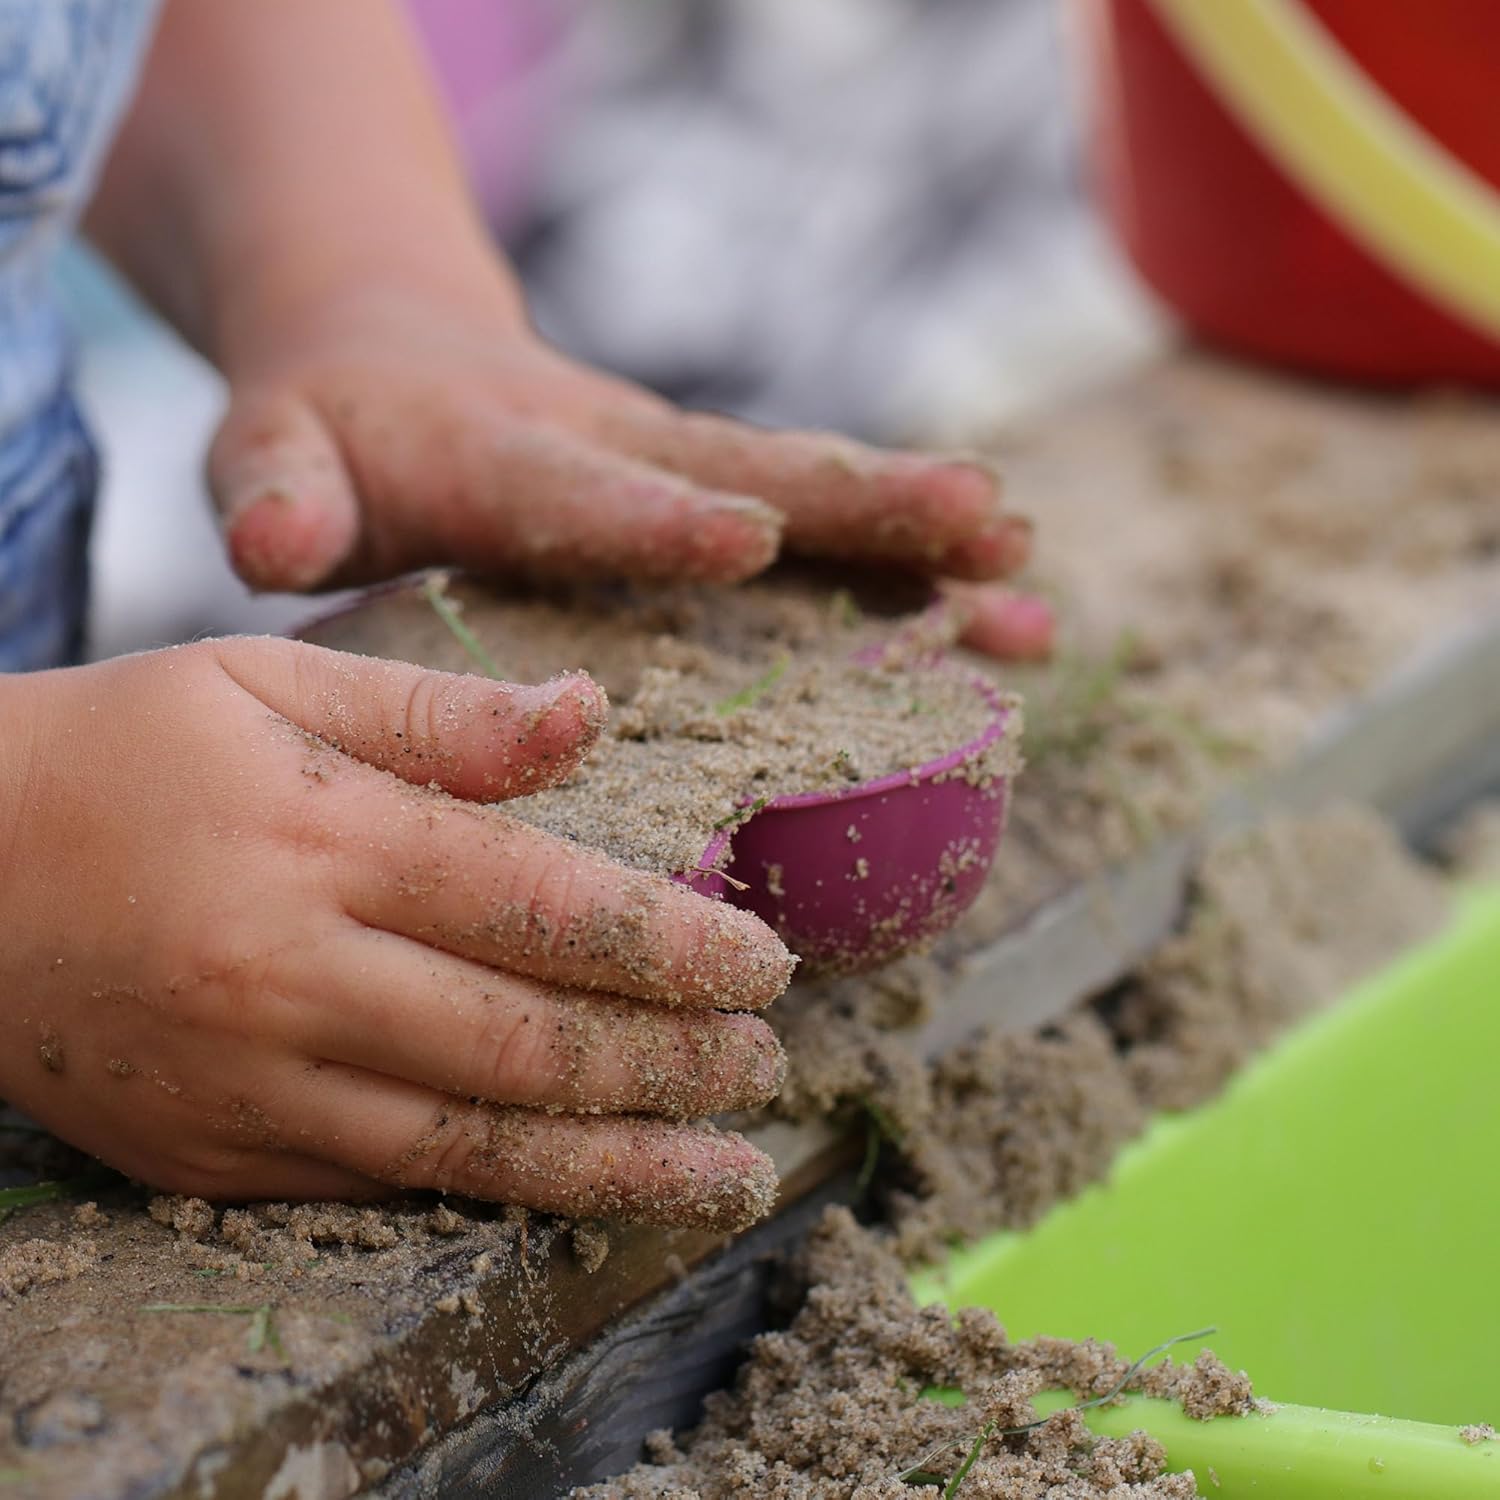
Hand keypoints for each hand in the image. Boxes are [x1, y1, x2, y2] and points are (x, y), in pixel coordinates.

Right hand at [0, 642, 792, 1228]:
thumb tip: (588, 715)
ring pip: (472, 1144)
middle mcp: (293, 972)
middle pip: (527, 1041)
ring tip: (724, 1174)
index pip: (543, 906)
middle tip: (766, 1069)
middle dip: (671, 1066)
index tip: (765, 964)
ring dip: (617, 1164)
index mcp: (324, 838)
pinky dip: (499, 1193)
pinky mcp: (212, 1153)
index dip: (673, 946)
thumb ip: (440, 713)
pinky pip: (385, 1184)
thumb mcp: (268, 682)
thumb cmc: (121, 752)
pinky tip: (579, 1189)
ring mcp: (251, 1081)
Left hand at [210, 284, 1052, 661]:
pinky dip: (912, 576)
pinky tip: (1002, 622)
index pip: (589, 490)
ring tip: (1029, 584)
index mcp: (509, 458)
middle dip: (866, 504)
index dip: (661, 517)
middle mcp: (620, 454)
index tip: (748, 535)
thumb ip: (276, 489)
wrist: (389, 354)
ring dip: (921, 542)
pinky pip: (820, 535)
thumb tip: (275, 537)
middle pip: (755, 473)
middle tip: (983, 525)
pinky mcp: (711, 498)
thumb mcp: (275, 449)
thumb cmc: (330, 428)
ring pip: (813, 503)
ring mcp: (678, 475)